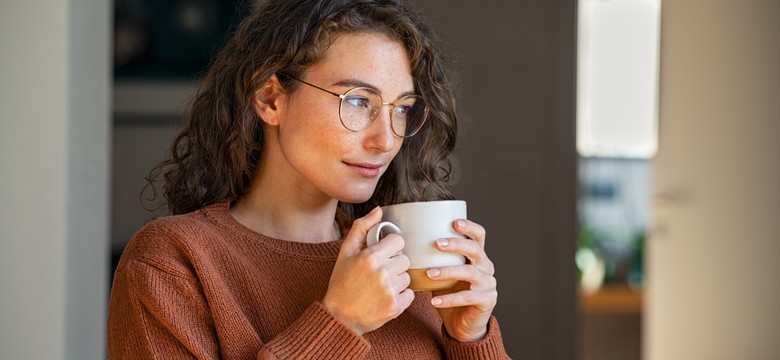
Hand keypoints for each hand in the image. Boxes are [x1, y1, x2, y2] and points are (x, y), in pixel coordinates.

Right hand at [322, 207, 414, 334]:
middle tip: (379, 271)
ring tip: (380, 285)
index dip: (390, 246)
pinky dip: (401, 296)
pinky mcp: (396, 307)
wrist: (339, 316)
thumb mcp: (346, 252)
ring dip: (397, 280)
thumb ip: (362, 228)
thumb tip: (378, 210)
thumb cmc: (341, 282)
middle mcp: (382, 273)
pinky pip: (410, 294)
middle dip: (394, 263)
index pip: (398, 241)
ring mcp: (390, 291)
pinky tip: (385, 297)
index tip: (382, 254)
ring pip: (407, 276)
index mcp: (370, 257)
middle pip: (404, 259)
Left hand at [428, 219, 496, 342]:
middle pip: (476, 249)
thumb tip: (406, 243)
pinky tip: (435, 301)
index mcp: (477, 256)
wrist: (461, 323)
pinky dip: (450, 299)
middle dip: (456, 244)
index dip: (469, 227)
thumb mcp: (442, 272)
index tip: (454, 222)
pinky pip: (468, 297)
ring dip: (448, 271)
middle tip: (437, 243)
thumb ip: (433, 258)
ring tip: (429, 273)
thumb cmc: (449, 293)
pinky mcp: (487, 300)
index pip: (479, 235)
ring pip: (470, 273)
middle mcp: (486, 267)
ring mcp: (488, 284)